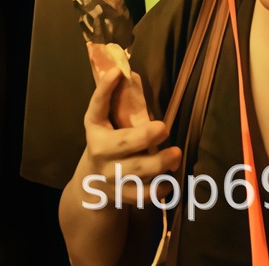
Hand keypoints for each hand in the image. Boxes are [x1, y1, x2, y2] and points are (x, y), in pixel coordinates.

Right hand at [79, 65, 178, 187]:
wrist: (92, 184)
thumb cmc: (105, 142)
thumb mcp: (102, 121)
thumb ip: (112, 101)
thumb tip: (127, 71)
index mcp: (95, 129)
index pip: (97, 106)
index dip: (106, 88)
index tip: (118, 72)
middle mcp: (100, 154)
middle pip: (123, 144)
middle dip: (146, 136)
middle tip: (164, 128)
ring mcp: (111, 178)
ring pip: (136, 172)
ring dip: (159, 164)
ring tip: (176, 155)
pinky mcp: (123, 196)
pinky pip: (143, 195)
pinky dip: (159, 189)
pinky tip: (169, 180)